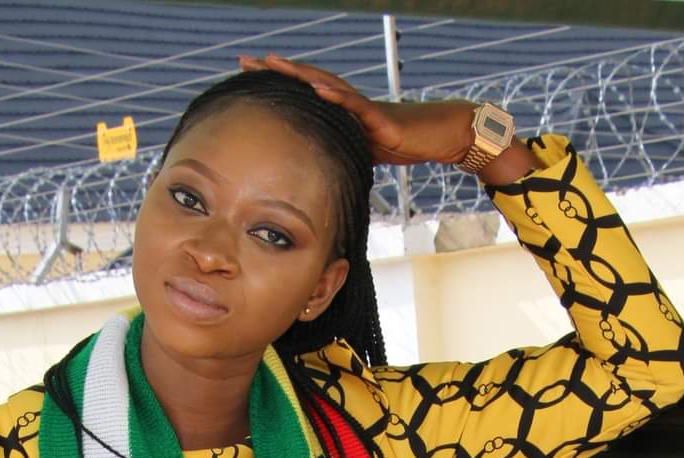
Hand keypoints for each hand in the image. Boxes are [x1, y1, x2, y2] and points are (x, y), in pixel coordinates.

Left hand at [239, 52, 481, 167]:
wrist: (438, 135)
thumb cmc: (402, 141)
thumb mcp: (363, 149)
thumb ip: (340, 151)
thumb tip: (319, 170)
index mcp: (341, 111)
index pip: (303, 93)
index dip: (276, 84)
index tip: (247, 77)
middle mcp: (348, 102)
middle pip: (307, 80)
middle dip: (276, 71)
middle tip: (245, 62)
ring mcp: (364, 107)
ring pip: (327, 85)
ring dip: (300, 75)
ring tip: (274, 65)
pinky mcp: (381, 118)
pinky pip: (356, 106)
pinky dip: (336, 96)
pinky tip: (317, 88)